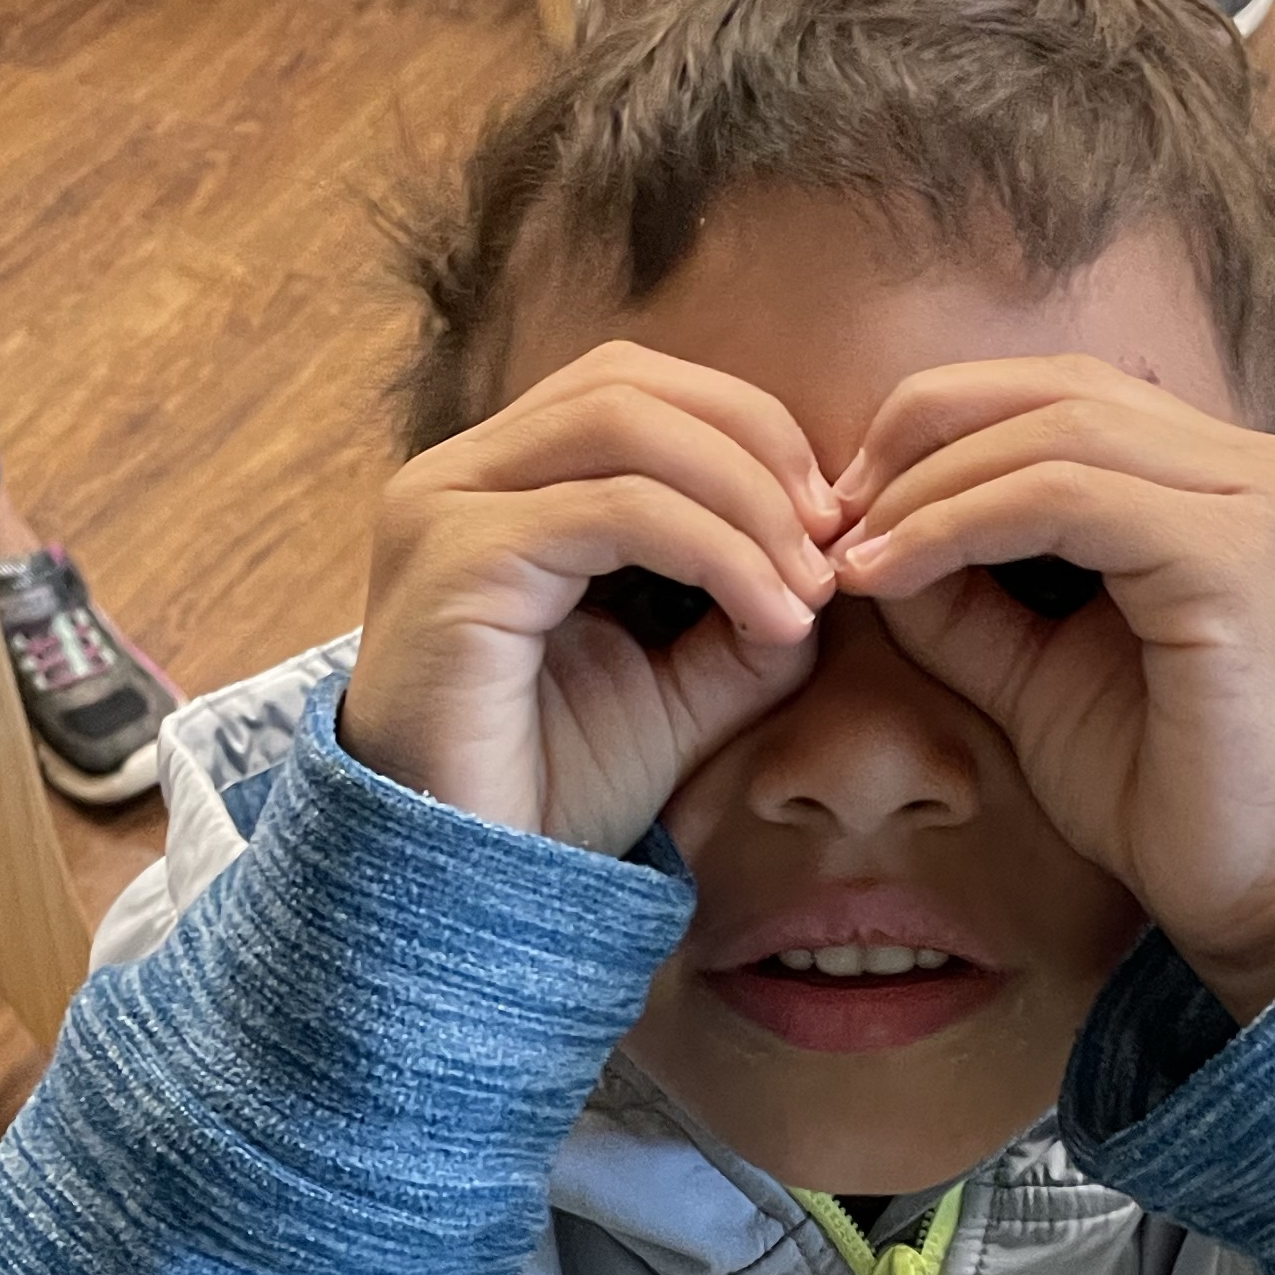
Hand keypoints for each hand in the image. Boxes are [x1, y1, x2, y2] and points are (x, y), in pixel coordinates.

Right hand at [340, 345, 836, 854]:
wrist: (468, 892)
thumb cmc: (554, 790)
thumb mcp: (680, 684)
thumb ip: (745, 609)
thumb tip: (827, 556)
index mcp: (496, 485)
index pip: (631, 388)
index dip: (744, 430)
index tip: (828, 524)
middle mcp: (455, 476)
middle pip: (628, 382)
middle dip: (755, 445)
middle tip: (831, 540)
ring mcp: (444, 510)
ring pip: (624, 426)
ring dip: (746, 498)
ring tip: (811, 587)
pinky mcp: (456, 562)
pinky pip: (613, 511)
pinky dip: (717, 550)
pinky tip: (774, 617)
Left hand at [832, 357, 1274, 1018]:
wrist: (1254, 902)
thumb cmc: (1161, 793)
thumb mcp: (1038, 668)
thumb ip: (966, 593)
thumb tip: (862, 531)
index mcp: (1237, 482)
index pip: (1071, 397)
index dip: (948, 427)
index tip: (850, 507)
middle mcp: (1271, 472)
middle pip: (1062, 389)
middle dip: (924, 433)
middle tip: (831, 513)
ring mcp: (1266, 506)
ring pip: (1057, 433)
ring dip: (928, 484)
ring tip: (850, 552)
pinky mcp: (1238, 558)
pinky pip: (1066, 499)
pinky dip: (959, 524)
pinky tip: (888, 574)